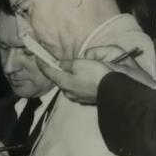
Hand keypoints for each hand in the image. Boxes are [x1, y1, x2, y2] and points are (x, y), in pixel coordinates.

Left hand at [36, 44, 155, 103]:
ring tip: (79, 67)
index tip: (38, 57)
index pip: (49, 72)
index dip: (43, 63)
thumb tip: (59, 64)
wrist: (116, 89)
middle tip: (61, 61)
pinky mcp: (88, 99)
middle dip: (60, 71)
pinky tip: (87, 77)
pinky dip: (81, 81)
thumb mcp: (80, 64)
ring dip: (72, 76)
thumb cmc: (96, 75)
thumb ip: (67, 64)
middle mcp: (68, 92)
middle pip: (60, 79)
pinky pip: (81, 87)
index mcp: (64, 83)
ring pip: (71, 83)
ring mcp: (78, 97)